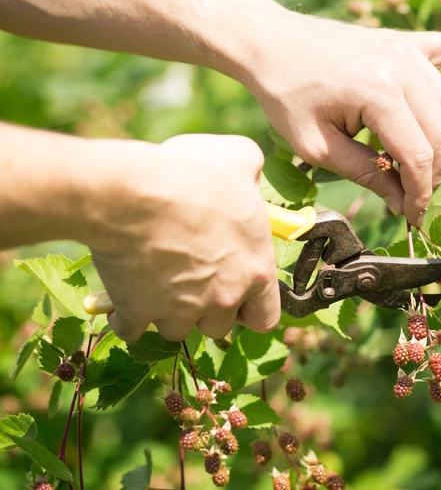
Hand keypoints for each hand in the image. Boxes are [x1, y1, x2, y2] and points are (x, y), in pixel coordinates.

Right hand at [89, 134, 279, 341]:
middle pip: (218, 326)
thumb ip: (252, 173)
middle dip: (207, 308)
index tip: (237, 293)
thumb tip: (249, 176)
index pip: (266, 317)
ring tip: (158, 281)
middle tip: (192, 279)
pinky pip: (132, 328)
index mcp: (255, 271)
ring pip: (176, 330)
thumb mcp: (240, 159)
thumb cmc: (193, 175)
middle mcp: (222, 299)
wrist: (134, 194)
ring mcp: (179, 310)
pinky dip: (127, 315)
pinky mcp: (137, 312)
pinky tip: (125, 290)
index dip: (251, 306)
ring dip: (168, 312)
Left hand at [239, 9, 440, 226]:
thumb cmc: (286, 95)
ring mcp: (408, 49)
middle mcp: (402, 67)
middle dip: (431, 173)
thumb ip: (366, 173)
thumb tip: (402, 202)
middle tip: (409, 194)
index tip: (413, 216)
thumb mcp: (318, 146)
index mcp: (378, 93)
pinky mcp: (408, 41)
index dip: (420, 193)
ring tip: (412, 160)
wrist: (272, 44)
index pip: (418, 156)